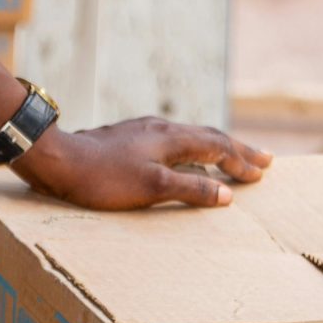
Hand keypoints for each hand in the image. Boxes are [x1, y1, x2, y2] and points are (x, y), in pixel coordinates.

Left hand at [13, 118, 271, 210]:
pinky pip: (173, 140)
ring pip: (190, 136)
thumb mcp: (152, 188)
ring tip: (231, 156)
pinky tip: (184, 157)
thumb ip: (190, 189)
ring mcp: (143, 131)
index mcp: (171, 138)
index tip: (263, 172)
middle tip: (264, 159)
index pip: (217, 147)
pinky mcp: (128, 137)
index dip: (241, 160)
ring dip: (215, 147)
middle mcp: (161, 128)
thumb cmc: (104, 178)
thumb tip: (226, 195)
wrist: (58, 160)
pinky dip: (192, 149)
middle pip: (208, 136)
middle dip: (237, 149)